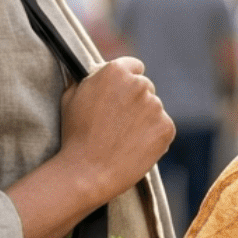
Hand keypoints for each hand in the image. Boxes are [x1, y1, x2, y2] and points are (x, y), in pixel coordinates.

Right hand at [58, 57, 173, 208]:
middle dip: (135, 100)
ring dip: (143, 119)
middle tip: (118, 122)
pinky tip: (133, 147)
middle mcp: (139, 84)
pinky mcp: (166, 127)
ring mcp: (156, 106)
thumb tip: (94, 72)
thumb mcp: (70, 97)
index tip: (121, 94)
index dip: (126, 81)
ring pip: (153, 109)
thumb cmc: (74, 135)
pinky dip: (152, 136)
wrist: (87, 171)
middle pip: (145, 87)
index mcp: (116, 71)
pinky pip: (162, 127)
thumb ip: (88, 80)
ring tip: (122, 139)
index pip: (134, 66)